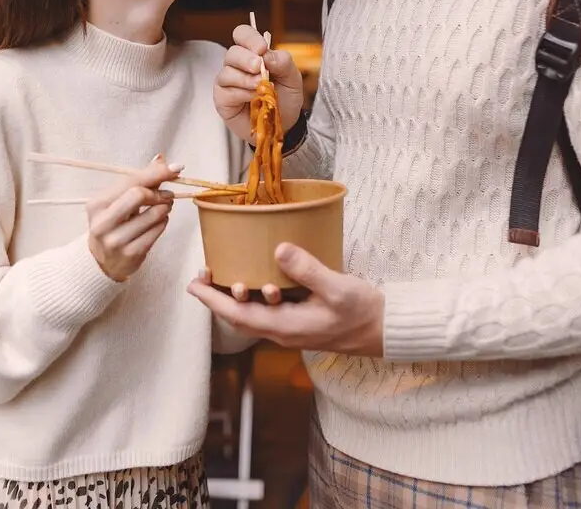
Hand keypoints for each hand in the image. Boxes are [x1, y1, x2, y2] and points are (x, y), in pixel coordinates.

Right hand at [87, 155, 180, 281]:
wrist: (102, 263)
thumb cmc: (113, 225)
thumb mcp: (119, 202)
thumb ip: (140, 180)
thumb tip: (160, 158)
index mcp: (97, 204)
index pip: (130, 181)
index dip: (156, 173)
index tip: (175, 168)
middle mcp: (103, 222)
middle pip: (138, 194)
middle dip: (158, 193)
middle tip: (167, 196)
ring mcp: (116, 241)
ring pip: (153, 215)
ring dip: (165, 208)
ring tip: (164, 208)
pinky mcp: (131, 254)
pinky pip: (157, 232)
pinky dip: (163, 223)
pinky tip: (159, 222)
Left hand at [187, 243, 384, 356]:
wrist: (386, 330)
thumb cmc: (363, 312)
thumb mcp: (336, 288)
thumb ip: (307, 270)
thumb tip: (278, 250)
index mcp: (287, 326)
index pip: (239, 315)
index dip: (214, 300)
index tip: (194, 286)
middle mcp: (284, 330)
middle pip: (241, 316)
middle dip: (218, 297)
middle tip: (204, 275)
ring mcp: (293, 328)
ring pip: (254, 314)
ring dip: (236, 297)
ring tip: (224, 274)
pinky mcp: (302, 322)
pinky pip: (269, 310)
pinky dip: (256, 296)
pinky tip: (257, 280)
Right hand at [213, 24, 303, 142]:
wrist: (284, 126)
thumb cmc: (285, 99)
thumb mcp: (293, 79)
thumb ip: (283, 62)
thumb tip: (267, 54)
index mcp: (254, 53)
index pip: (243, 34)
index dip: (249, 38)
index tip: (262, 48)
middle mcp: (238, 65)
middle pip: (232, 52)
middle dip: (246, 58)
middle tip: (258, 67)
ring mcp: (228, 82)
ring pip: (226, 71)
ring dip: (245, 78)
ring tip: (260, 87)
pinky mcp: (222, 99)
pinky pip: (226, 91)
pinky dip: (240, 93)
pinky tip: (252, 98)